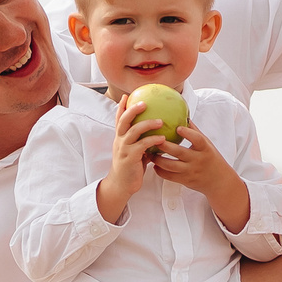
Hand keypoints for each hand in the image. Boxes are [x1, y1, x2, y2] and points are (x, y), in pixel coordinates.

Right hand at [96, 99, 162, 225]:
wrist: (121, 185)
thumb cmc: (131, 167)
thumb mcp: (134, 151)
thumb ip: (141, 141)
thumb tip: (156, 132)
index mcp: (120, 138)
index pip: (119, 119)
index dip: (121, 107)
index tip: (127, 96)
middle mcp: (120, 141)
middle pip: (124, 120)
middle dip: (133, 109)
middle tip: (144, 102)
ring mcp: (124, 149)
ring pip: (134, 131)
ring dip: (147, 124)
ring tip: (160, 121)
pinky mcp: (130, 158)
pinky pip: (142, 145)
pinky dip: (153, 140)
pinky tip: (163, 138)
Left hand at [147, 124, 252, 231]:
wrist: (219, 181)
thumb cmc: (211, 158)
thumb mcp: (207, 144)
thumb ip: (195, 132)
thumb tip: (184, 116)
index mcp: (205, 149)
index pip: (198, 140)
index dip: (188, 133)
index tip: (178, 128)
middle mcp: (198, 160)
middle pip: (179, 152)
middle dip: (165, 146)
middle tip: (153, 139)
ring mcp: (191, 171)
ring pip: (171, 166)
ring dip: (158, 159)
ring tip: (149, 153)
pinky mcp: (185, 181)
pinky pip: (169, 176)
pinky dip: (160, 171)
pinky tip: (154, 165)